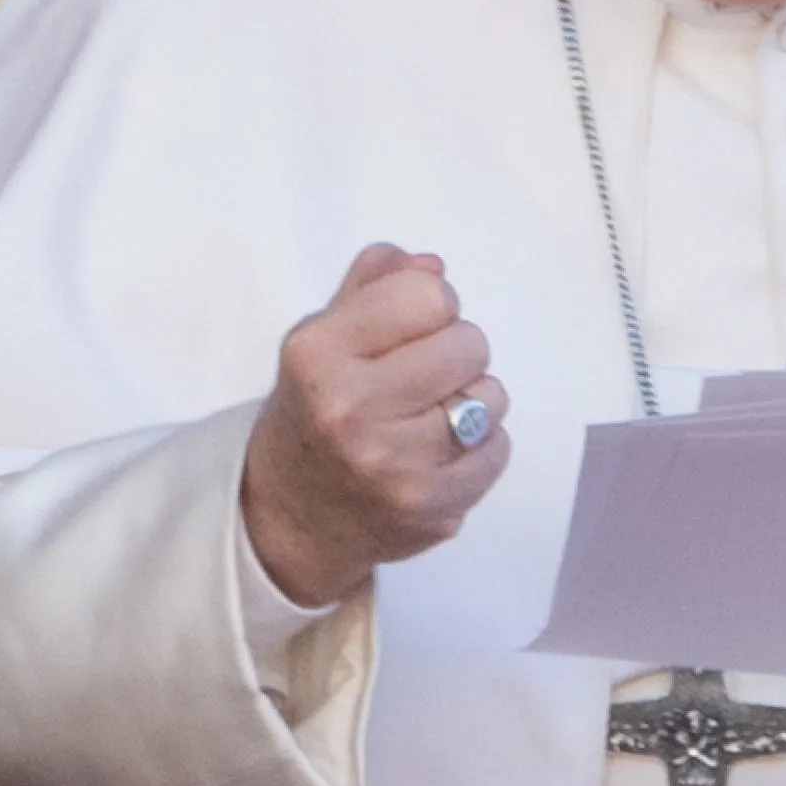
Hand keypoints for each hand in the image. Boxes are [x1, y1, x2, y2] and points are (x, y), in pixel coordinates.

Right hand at [240, 244, 509, 606]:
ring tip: (432, 415)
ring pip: (491, 398)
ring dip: (473, 401)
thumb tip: (433, 265)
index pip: (428, 295)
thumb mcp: (320, 339)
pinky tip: (442, 453)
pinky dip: (481, 447)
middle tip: (425, 375)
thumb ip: (373, 286)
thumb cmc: (312, 413)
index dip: (432, 305)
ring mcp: (391, 464)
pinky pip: (497, 450)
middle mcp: (350, 408)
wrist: (288, 519)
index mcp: (319, 353)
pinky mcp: (428, 507)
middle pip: (468, 343)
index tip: (415, 327)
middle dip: (457, 352)